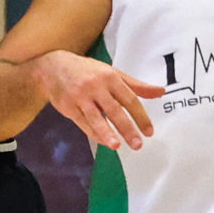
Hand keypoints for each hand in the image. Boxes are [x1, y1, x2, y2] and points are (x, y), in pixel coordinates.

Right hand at [34, 50, 169, 152]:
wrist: (53, 66)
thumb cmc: (87, 70)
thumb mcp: (112, 73)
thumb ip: (136, 85)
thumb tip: (161, 92)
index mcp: (110, 77)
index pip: (130, 99)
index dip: (141, 117)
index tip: (149, 132)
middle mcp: (96, 86)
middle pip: (115, 111)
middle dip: (127, 129)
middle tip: (138, 144)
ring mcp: (80, 97)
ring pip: (96, 118)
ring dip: (107, 133)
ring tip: (117, 146)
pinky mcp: (68, 106)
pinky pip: (83, 123)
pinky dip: (94, 133)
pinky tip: (104, 141)